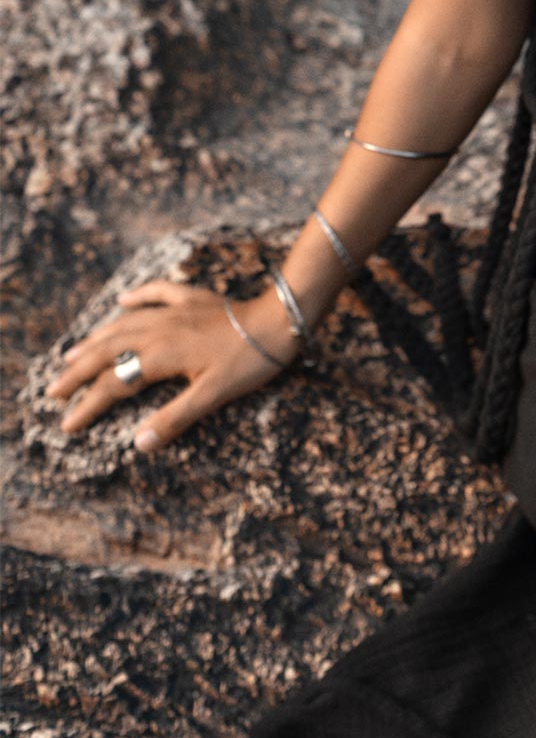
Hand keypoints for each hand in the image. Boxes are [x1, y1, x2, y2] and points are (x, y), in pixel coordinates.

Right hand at [43, 278, 300, 454]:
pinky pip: (157, 293)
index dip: (88, 405)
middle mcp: (160, 330)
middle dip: (78, 372)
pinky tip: (123, 299)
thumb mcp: (213, 396)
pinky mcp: (193, 299)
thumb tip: (139, 444)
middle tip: (54, 390)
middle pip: (108, 351)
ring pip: (124, 324)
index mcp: (162, 355)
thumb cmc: (250, 361)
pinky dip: (138, 296)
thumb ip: (175, 418)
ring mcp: (176, 311)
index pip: (114, 383)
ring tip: (72, 353)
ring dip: (96, 339)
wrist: (279, 319)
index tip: (67, 424)